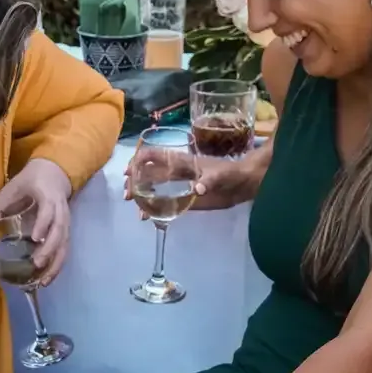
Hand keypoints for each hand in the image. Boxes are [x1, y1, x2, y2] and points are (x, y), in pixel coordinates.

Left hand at [0, 158, 73, 284]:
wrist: (53, 173)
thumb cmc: (28, 182)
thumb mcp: (8, 192)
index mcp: (47, 196)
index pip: (48, 211)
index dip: (43, 224)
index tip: (35, 238)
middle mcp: (60, 211)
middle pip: (59, 232)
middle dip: (49, 249)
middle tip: (36, 264)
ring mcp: (65, 222)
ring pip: (64, 245)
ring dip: (55, 264)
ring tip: (43, 281)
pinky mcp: (66, 231)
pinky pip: (64, 250)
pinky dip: (57, 265)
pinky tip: (47, 279)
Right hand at [122, 148, 250, 212]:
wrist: (242, 184)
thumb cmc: (231, 174)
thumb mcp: (222, 175)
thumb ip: (210, 181)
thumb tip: (197, 189)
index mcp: (181, 161)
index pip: (153, 155)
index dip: (138, 161)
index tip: (130, 172)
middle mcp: (175, 172)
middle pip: (147, 173)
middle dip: (134, 182)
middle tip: (129, 196)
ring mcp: (178, 186)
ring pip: (153, 188)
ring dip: (141, 196)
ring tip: (136, 209)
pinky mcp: (184, 200)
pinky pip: (164, 203)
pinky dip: (153, 208)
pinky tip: (147, 217)